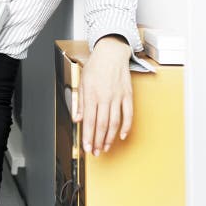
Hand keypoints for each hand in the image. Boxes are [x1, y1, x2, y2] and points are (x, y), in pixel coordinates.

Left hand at [73, 36, 133, 155]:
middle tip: (95, 152)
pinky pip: (128, 115)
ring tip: (105, 147)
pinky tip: (121, 136)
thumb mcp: (82, 82)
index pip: (88, 120)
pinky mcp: (128, 96)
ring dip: (109, 137)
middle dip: (97, 141)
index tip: (86, 147)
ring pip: (114, 122)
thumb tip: (77, 119)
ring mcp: (118, 97)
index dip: (87, 136)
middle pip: (101, 125)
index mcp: (91, 94)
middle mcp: (105, 97)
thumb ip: (80, 102)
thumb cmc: (95, 67)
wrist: (111, 54)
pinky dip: (126, 127)